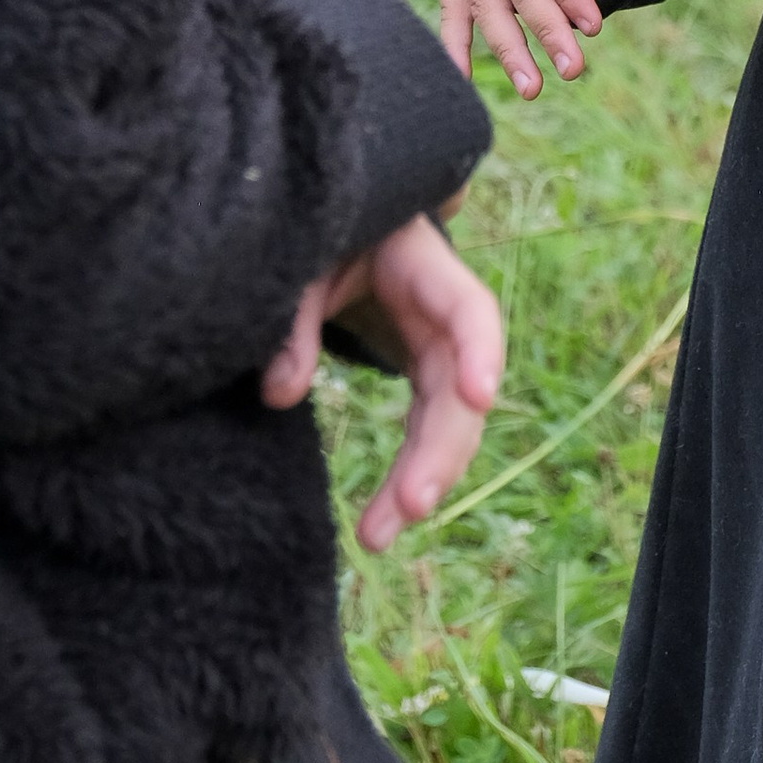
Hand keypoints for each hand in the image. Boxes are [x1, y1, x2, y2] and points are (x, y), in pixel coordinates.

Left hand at [263, 211, 503, 552]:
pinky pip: (426, 426)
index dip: (481, 349)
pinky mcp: (420, 372)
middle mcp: (442, 312)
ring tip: (379, 535)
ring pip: (449, 419)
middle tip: (409, 507)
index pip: (468, 307)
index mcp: (421, 264)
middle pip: (461, 385)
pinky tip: (385, 518)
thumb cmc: (318, 235)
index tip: (479, 397)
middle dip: (440, 449)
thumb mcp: (303, 261)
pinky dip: (410, 472)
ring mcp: (435, 346)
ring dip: (424, 478)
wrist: (332, 226)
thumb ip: (293, 320)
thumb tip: (281, 394)